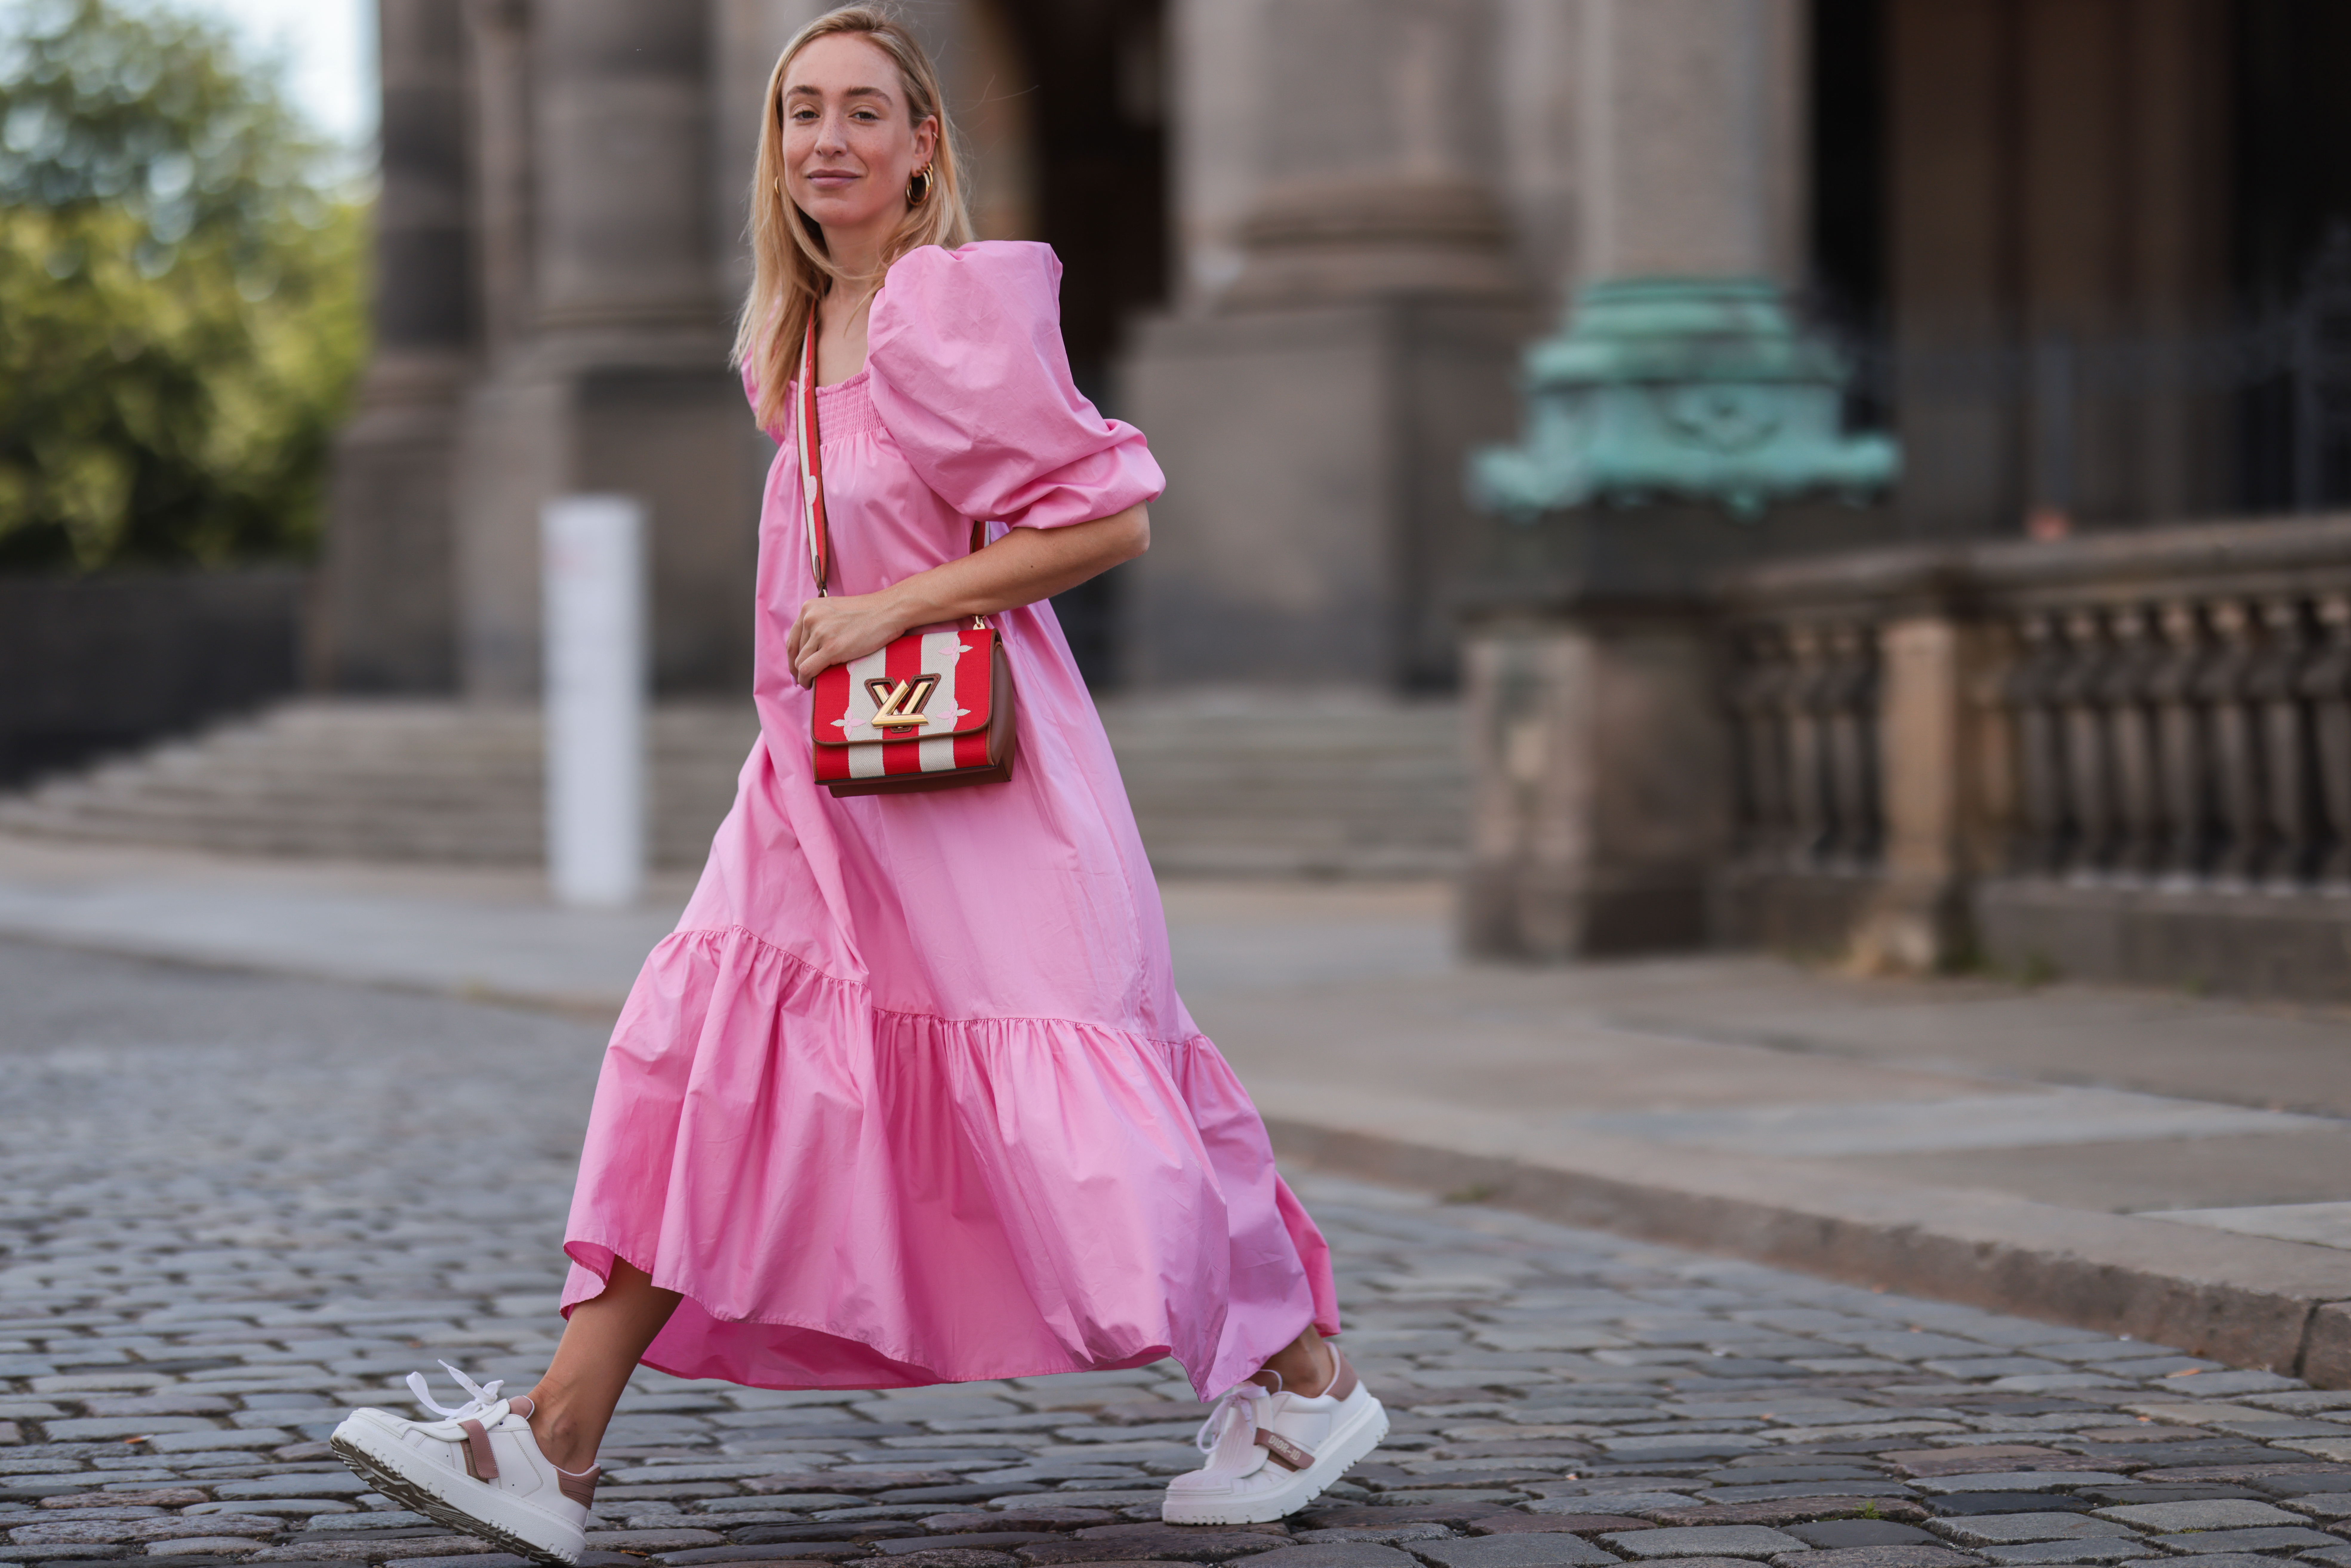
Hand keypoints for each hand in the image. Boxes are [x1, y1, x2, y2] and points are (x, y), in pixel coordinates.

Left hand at [785, 591, 907, 686]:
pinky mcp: (832, 648)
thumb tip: (812, 645)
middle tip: (803, 679)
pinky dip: (806, 680)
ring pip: (800, 663)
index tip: (796, 668)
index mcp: (809, 608)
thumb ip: (820, 622)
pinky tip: (810, 685)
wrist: (889, 610)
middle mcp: (810, 618)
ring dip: (803, 676)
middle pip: (795, 652)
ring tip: (810, 682)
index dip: (793, 657)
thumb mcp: (835, 610)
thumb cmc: (868, 612)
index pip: (792, 639)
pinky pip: (808, 670)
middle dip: (797, 668)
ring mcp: (820, 633)